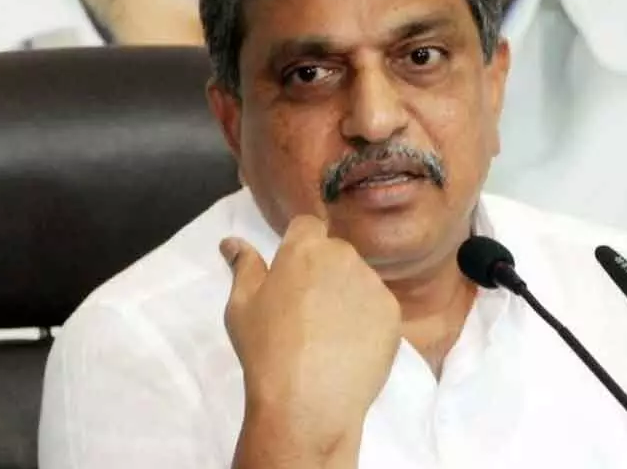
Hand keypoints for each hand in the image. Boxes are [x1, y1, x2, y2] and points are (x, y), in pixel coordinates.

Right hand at [220, 216, 401, 460]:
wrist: (308, 401)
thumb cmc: (266, 350)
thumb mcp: (241, 306)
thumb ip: (244, 266)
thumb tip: (233, 242)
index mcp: (305, 248)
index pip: (308, 225)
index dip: (299, 245)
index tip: (291, 273)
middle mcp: (345, 257)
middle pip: (335, 252)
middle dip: (323, 271)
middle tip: (305, 310)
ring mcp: (373, 285)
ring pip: (359, 280)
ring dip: (346, 295)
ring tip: (328, 335)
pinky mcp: (393, 313)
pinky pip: (377, 307)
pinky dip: (366, 321)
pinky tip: (348, 347)